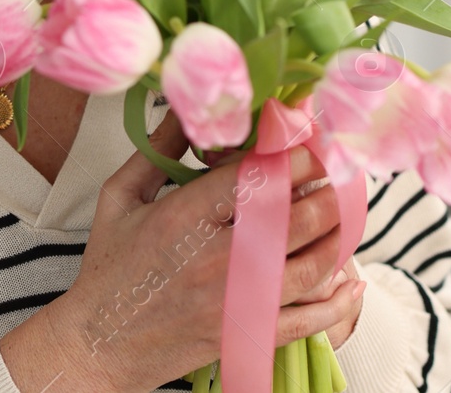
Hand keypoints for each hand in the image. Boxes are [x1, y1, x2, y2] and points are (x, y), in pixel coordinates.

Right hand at [4, 111, 363, 391]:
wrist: (98, 344)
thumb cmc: (109, 267)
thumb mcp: (120, 196)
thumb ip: (158, 148)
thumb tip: (189, 106)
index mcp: (184, 217)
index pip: (258, 178)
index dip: (296, 158)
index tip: (310, 143)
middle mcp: (216, 259)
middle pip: (296, 219)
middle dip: (326, 192)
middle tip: (335, 175)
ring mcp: (235, 303)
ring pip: (311, 266)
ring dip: (336, 237)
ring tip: (341, 215)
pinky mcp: (246, 336)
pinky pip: (307, 321)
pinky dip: (337, 302)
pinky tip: (351, 281)